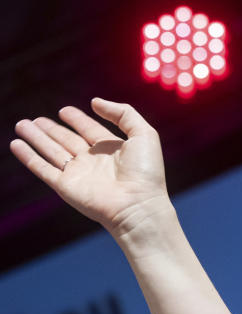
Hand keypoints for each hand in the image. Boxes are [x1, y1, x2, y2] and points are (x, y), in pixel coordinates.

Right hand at [10, 98, 169, 235]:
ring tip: (22, 124)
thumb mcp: (144, 134)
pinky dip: (29, 157)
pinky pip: (43, 169)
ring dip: (36, 138)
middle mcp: (94, 162)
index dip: (78, 120)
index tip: (65, 110)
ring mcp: (79, 174)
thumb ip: (123, 113)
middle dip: (51, 130)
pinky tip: (16, 144)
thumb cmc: (145, 172)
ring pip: (52, 152)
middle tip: (35, 119)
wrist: (138, 205)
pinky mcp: (66, 186)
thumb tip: (94, 101)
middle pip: (67, 140)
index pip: (90, 130)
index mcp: (112, 150)